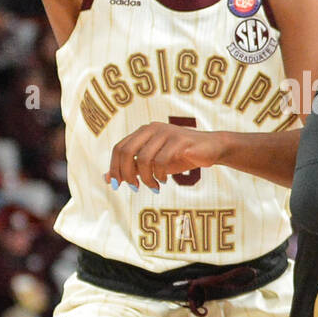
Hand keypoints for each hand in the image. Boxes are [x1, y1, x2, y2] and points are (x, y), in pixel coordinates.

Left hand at [105, 122, 224, 190]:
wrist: (211, 149)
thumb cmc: (180, 155)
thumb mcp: (152, 163)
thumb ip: (132, 168)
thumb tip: (106, 178)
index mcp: (143, 131)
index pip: (119, 148)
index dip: (114, 167)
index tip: (116, 185)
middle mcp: (152, 129)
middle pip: (126, 151)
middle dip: (126, 173)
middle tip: (133, 187)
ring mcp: (166, 133)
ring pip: (143, 158)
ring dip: (146, 178)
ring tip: (154, 186)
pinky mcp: (180, 141)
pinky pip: (161, 161)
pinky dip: (159, 175)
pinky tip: (164, 181)